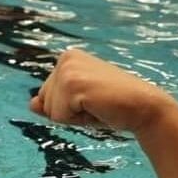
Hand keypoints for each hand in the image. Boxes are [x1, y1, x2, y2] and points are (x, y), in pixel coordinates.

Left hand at [29, 48, 177, 133]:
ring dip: (74, 116)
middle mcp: (66, 59)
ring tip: (97, 105)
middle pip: (44, 102)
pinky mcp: (73, 84)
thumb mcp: (76, 104)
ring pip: (50, 111)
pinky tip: (98, 108)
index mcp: (67, 58)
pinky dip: (78, 120)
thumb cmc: (112, 106)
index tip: (91, 99)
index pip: (44, 95)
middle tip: (96, 104)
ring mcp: (68, 70)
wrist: (145, 108)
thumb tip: (32, 104)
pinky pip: (59, 116)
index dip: (67, 106)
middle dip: (68, 112)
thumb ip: (52, 103)